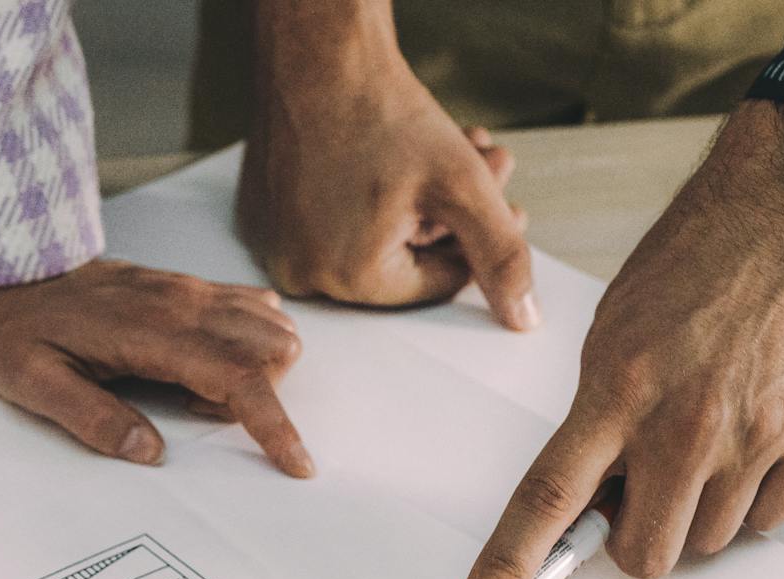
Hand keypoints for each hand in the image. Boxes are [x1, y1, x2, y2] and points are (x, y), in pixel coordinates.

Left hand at [0, 259, 311, 476]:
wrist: (10, 270)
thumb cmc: (16, 331)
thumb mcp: (32, 383)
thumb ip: (90, 418)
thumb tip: (149, 453)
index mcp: (153, 331)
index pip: (241, 376)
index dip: (275, 425)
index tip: (296, 464)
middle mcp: (184, 303)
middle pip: (275, 348)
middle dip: (263, 397)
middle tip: (195, 414)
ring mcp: (190, 291)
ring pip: (273, 327)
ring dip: (258, 371)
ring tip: (194, 393)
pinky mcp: (188, 288)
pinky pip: (252, 309)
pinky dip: (251, 345)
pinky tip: (202, 365)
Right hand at [238, 1, 535, 328]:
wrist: (317, 56)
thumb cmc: (382, 113)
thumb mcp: (462, 185)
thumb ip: (500, 254)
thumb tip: (524, 317)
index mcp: (349, 279)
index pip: (435, 283)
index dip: (476, 240)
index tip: (502, 203)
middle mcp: (301, 273)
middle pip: (400, 261)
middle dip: (449, 216)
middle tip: (484, 166)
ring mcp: (273, 245)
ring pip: (367, 240)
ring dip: (416, 203)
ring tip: (446, 152)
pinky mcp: (260, 217)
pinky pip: (326, 224)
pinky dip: (363, 198)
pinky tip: (388, 159)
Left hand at [455, 106, 783, 578]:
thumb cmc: (689, 267)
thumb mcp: (609, 340)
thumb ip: (595, 424)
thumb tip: (586, 501)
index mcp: (615, 394)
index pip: (545, 502)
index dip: (508, 569)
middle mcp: (683, 424)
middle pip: (641, 553)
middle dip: (630, 539)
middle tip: (637, 489)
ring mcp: (752, 434)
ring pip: (705, 542)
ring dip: (691, 515)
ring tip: (697, 445)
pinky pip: (766, 519)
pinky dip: (747, 501)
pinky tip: (741, 446)